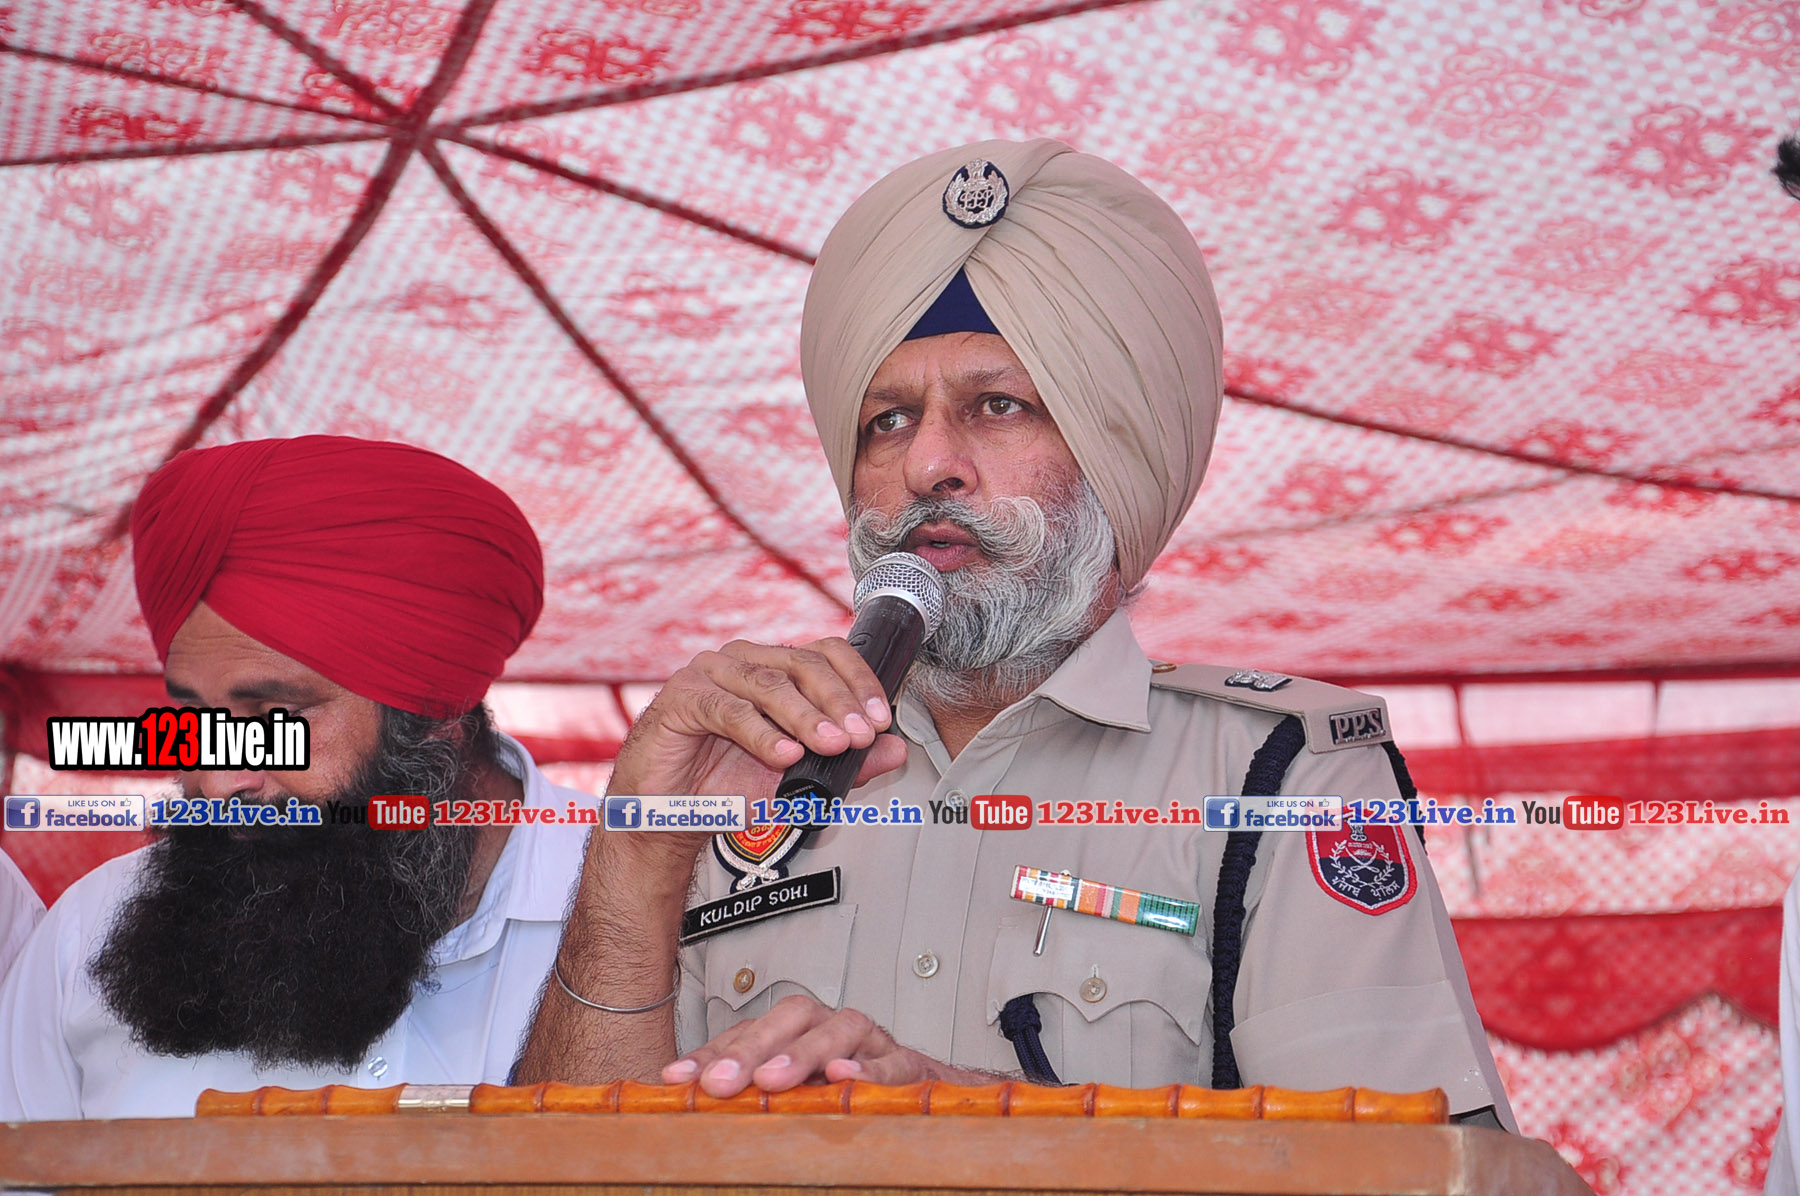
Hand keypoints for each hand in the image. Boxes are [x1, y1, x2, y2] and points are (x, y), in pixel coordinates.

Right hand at [610, 638, 909, 810]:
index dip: (858, 681)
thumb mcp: (800, 777)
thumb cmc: (728, 786)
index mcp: (773, 666)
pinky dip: (761, 734)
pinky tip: (784, 755)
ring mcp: (709, 674)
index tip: (879, 720)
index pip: (825, 653)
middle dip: (838, 701)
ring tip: (831, 745)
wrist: (669, 815)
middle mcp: (743, 661)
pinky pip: (727, 711)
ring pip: (768, 683)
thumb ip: (849, 763)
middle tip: (859, 736)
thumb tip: (896, 750)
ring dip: (806, 716)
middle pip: (802, 663)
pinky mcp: (681, 698)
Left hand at [661, 995, 992, 1095]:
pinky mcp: (907, 1064)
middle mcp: (830, 1025)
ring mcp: (870, 1042)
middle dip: (751, 1049)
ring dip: (803, 1052)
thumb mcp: (792, 1093)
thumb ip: (748, 1092)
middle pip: (790, 1018)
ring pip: (838, 1030)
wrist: (922, 1091)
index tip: (678, 1080)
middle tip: (719, 1083)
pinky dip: (868, 1071)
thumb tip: (684, 1101)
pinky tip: (843, 1081)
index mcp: (798, 1029)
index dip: (712, 1053)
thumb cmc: (845, 1089)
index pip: (749, 1030)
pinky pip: (891, 1063)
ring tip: (773, 1079)